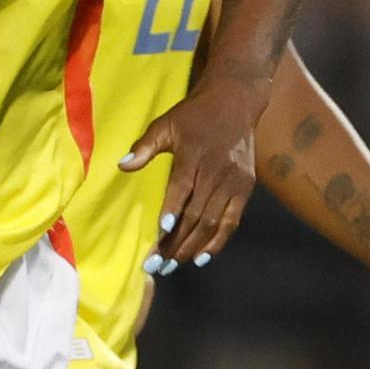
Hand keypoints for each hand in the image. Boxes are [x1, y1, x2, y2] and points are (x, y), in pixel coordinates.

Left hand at [121, 76, 262, 270]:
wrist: (234, 103)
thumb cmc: (194, 115)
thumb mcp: (166, 124)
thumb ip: (145, 146)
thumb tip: (123, 165)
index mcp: (194, 155)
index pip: (181, 190)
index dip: (172, 212)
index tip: (161, 233)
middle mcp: (216, 172)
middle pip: (196, 213)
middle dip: (177, 241)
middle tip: (158, 263)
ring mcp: (234, 182)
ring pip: (213, 222)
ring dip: (193, 246)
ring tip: (174, 265)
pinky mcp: (246, 189)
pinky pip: (232, 221)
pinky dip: (218, 241)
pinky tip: (202, 257)